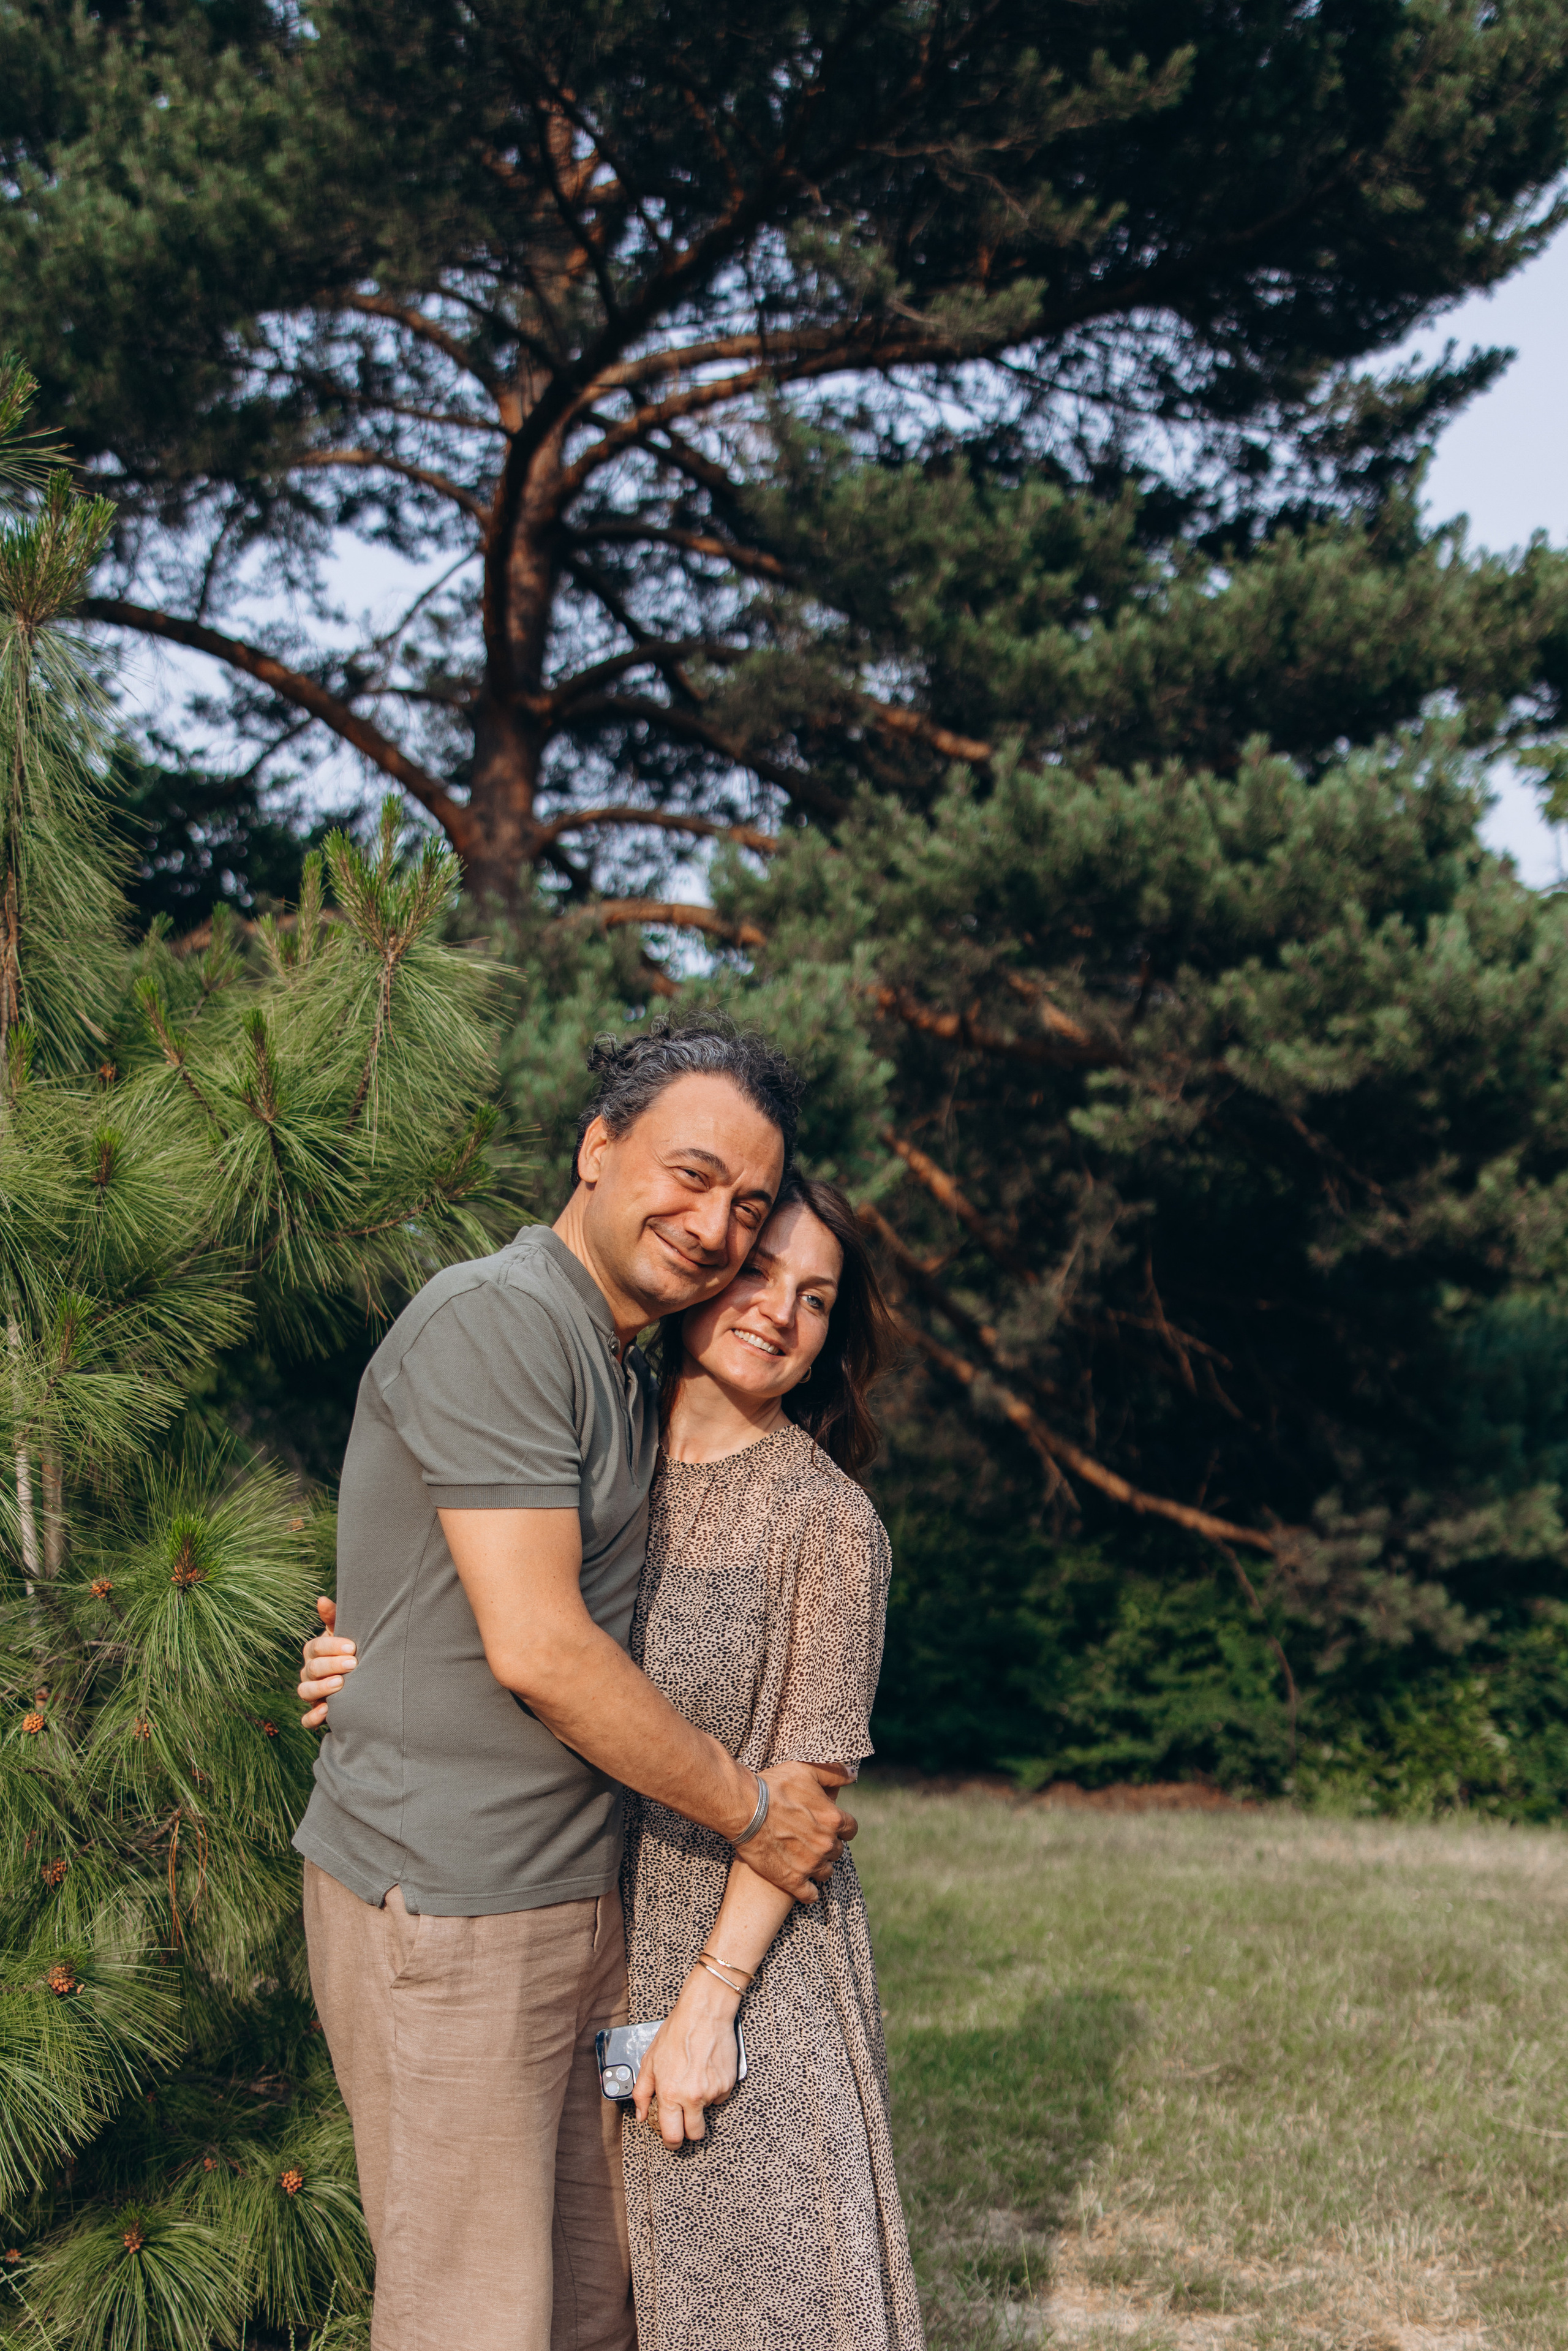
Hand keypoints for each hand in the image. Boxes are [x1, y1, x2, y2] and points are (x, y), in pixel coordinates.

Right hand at [297, 1597, 357, 1728]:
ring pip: (305, 1691)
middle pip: (311, 1669)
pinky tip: (327, 1711)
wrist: (362, 1680)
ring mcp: (311, 1693)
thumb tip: (321, 1599)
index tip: (352, 1647)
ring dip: (321, 1688)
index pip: (316, 1647)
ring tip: (341, 1684)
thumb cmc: (351, 1651)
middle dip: (331, 1666)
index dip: (332, 1647)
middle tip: (352, 1665)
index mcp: (314, 1652)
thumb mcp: (346, 1633)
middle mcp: (309, 1672)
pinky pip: (306, 1719)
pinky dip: (313, 1717)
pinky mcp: (315, 1713)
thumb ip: (334, 1617)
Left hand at [632, 1969, 740, 2147]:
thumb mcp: (649, 2061)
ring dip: (699, 2105)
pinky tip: (705, 2072)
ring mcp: (713, 2091)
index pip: (673, 2136)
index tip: (671, 2139)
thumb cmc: (676, 2033)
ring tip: (693, 2080)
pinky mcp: (728, 2083)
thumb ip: (642, 2092)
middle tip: (683, 2119)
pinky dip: (712, 2091)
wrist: (704, 2013)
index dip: (671, 2142)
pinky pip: (719, 2097)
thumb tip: (641, 2115)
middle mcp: (693, 2096)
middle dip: (688, 2131)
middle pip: (695, 2134)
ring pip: (707, 2113)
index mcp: (670, 2093)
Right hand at [737, 1761, 856, 1903]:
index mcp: (833, 1819)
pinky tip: (801, 1883)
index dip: (841, 1827)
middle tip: (809, 1838)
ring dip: (817, 1866)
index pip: (851, 1829)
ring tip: (802, 1858)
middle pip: (837, 1851)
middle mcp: (826, 1844)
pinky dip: (808, 1892)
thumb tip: (853, 1774)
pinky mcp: (792, 1880)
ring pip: (825, 1873)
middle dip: (826, 1845)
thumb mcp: (806, 1770)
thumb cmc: (774, 1787)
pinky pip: (809, 1895)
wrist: (743, 1809)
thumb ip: (833, 1773)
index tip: (829, 1825)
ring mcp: (810, 1864)